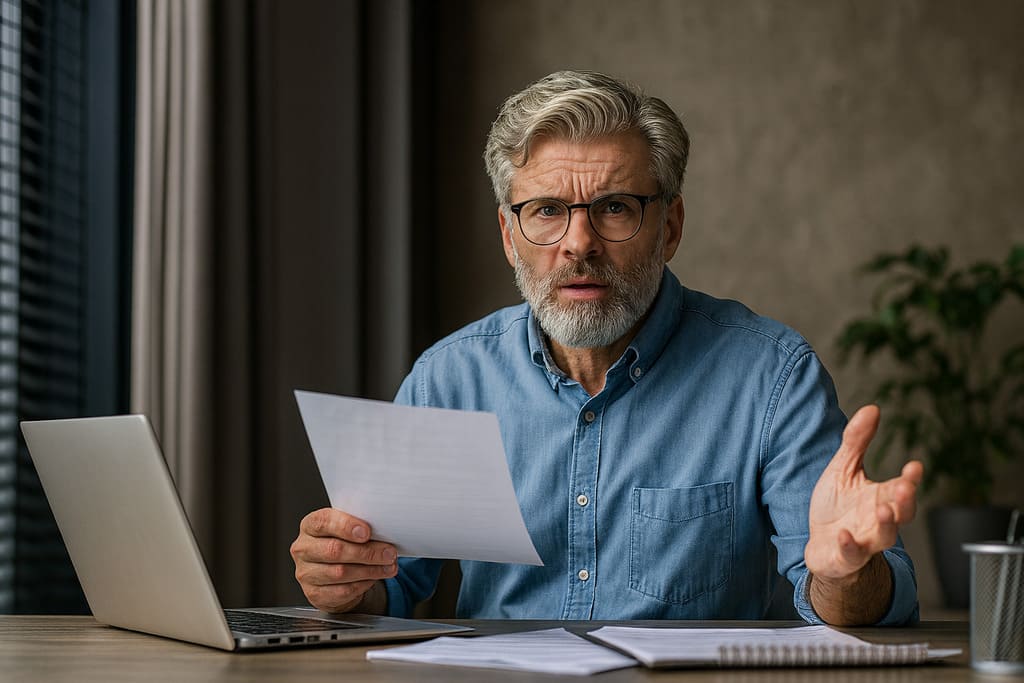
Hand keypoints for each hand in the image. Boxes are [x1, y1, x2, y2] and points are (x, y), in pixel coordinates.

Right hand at [290, 508, 397, 612]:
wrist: (332, 575)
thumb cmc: (341, 544)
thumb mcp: (347, 530)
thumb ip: (359, 527)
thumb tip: (384, 530)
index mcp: (310, 526)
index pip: (323, 522)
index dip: (346, 526)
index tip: (367, 532)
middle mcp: (304, 548)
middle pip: (335, 550)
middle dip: (367, 552)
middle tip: (388, 552)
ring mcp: (306, 573)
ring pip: (340, 572)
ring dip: (370, 570)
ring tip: (388, 566)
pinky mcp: (314, 593)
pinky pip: (342, 590)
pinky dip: (363, 584)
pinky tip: (375, 577)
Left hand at [805, 405, 923, 579]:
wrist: (820, 544)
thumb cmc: (837, 506)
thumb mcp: (843, 469)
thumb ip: (857, 441)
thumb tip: (872, 408)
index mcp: (882, 498)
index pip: (903, 487)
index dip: (911, 478)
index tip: (914, 465)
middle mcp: (879, 520)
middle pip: (902, 512)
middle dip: (906, 500)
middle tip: (906, 487)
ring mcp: (865, 540)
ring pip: (884, 537)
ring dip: (887, 525)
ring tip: (884, 511)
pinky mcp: (846, 557)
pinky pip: (851, 554)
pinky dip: (850, 546)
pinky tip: (844, 535)